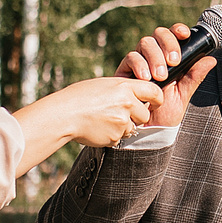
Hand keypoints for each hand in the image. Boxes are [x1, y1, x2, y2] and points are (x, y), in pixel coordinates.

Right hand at [12, 74, 165, 165]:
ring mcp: (122, 121)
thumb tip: (139, 95)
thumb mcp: (104, 85)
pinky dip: (112, 135)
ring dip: (123, 127)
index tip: (155, 102)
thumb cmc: (80, 96)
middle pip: (145, 114)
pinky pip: (120, 138)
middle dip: (136, 116)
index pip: (154, 92)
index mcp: (125, 86)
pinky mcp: (116, 136)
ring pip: (133, 128)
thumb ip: (124, 90)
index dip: (157, 99)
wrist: (64, 114)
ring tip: (103, 119)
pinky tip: (99, 127)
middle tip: (119, 113)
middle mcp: (127, 103)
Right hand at [117, 23, 218, 129]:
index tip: (184, 34)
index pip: (173, 36)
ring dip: (155, 56)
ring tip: (160, 76)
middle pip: (158, 34)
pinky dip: (139, 65)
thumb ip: (194, 77)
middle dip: (168, 44)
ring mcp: (139, 61)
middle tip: (174, 62)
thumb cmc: (164, 113)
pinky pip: (131, 57)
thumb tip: (212, 60)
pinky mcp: (125, 70)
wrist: (145, 130)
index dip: (178, 30)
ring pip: (145, 43)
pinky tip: (145, 78)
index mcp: (169, 58)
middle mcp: (154, 56)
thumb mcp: (182, 95)